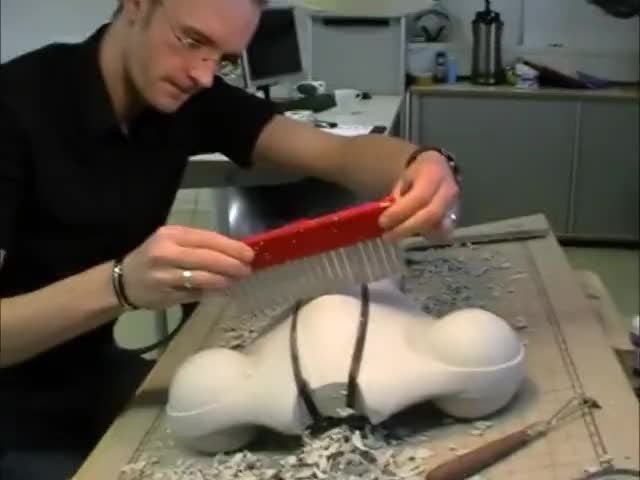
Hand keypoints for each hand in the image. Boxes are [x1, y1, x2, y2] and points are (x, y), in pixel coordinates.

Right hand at [119, 225, 254, 308]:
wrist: (123, 281)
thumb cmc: (154, 256)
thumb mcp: (171, 241)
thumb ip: (198, 244)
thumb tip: (233, 251)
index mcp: (171, 235)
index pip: (207, 239)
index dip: (231, 247)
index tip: (248, 253)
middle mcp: (166, 253)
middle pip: (207, 258)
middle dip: (231, 264)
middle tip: (247, 269)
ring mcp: (165, 276)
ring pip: (202, 277)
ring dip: (224, 279)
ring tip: (236, 279)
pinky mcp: (165, 295)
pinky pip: (194, 293)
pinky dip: (211, 291)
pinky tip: (222, 289)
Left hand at [378, 150, 458, 239]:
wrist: (440, 169)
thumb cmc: (418, 174)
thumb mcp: (403, 179)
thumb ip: (398, 196)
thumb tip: (389, 216)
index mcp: (434, 175)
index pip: (420, 197)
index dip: (400, 212)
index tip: (382, 222)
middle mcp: (448, 191)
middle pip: (431, 215)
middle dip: (406, 228)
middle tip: (387, 236)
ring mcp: (455, 206)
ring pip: (438, 227)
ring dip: (415, 233)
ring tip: (396, 234)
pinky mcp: (455, 218)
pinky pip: (442, 233)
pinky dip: (426, 236)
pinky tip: (412, 234)